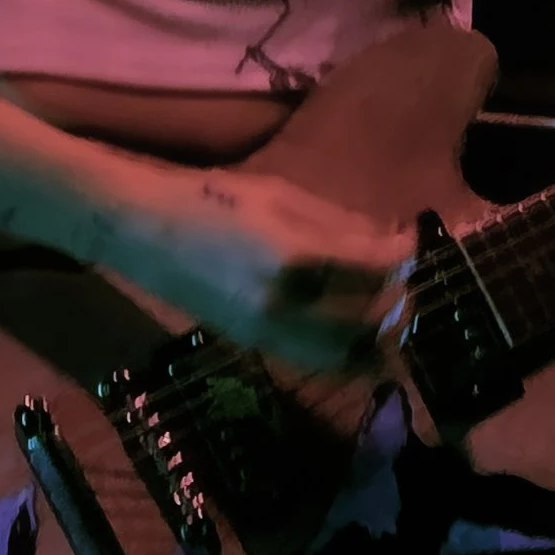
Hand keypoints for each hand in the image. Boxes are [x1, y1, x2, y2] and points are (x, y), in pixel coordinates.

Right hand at [132, 164, 413, 369]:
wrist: (143, 232)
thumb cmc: (211, 199)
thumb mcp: (280, 195)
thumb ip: (338, 222)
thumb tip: (389, 237)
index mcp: (293, 256)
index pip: (374, 266)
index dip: (404, 253)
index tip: (412, 237)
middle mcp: (285, 303)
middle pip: (369, 318)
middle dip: (397, 297)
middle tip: (403, 274)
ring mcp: (269, 331)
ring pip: (346, 353)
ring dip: (376, 334)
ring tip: (386, 305)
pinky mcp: (256, 344)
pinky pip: (317, 359)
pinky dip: (346, 349)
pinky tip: (353, 325)